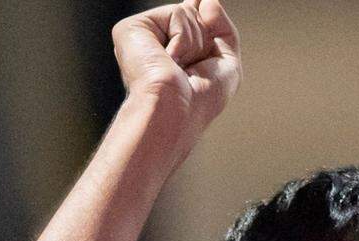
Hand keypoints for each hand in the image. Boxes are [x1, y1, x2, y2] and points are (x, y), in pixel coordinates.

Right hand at [112, 0, 239, 146]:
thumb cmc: (199, 103)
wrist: (176, 112)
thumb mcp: (227, 66)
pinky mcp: (131, 29)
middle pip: (194, 14)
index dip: (205, 15)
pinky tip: (170, 60)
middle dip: (204, 41)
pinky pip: (175, 14)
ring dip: (194, 44)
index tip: (208, 9)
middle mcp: (155, 44)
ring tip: (179, 68)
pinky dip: (182, 39)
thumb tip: (208, 0)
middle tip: (190, 69)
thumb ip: (224, 29)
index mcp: (173, 54)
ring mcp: (143, 36)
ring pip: (185, 12)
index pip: (192, 19)